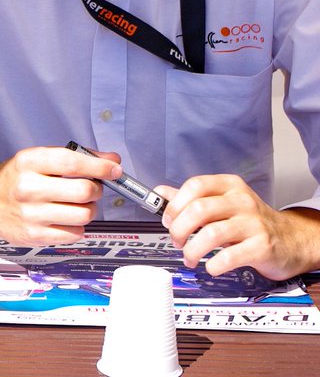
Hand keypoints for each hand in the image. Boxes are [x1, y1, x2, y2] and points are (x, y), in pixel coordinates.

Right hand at [0, 145, 119, 244]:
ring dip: (89, 209)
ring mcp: (30, 214)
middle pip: (83, 191)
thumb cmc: (15, 179)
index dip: (99, 166)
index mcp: (28, 162)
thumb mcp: (38, 159)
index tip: (114, 168)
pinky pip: (75, 233)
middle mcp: (27, 188)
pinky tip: (64, 218)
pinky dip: (76, 226)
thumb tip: (112, 161)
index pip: (71, 162)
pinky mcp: (34, 236)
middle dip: (96, 189)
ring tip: (77, 204)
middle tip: (91, 188)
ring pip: (84, 215)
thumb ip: (75, 158)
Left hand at [159, 175, 319, 279]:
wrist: (292, 240)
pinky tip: (210, 266)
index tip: (167, 219)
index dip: (175, 203)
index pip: (195, 185)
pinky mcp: (262, 247)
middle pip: (199, 210)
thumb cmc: (251, 222)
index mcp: (229, 186)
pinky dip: (213, 265)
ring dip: (192, 250)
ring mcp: (253, 223)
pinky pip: (229, 257)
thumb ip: (192, 199)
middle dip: (179, 229)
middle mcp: (242, 201)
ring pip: (210, 234)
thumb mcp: (223, 204)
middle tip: (176, 241)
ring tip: (189, 257)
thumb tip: (160, 193)